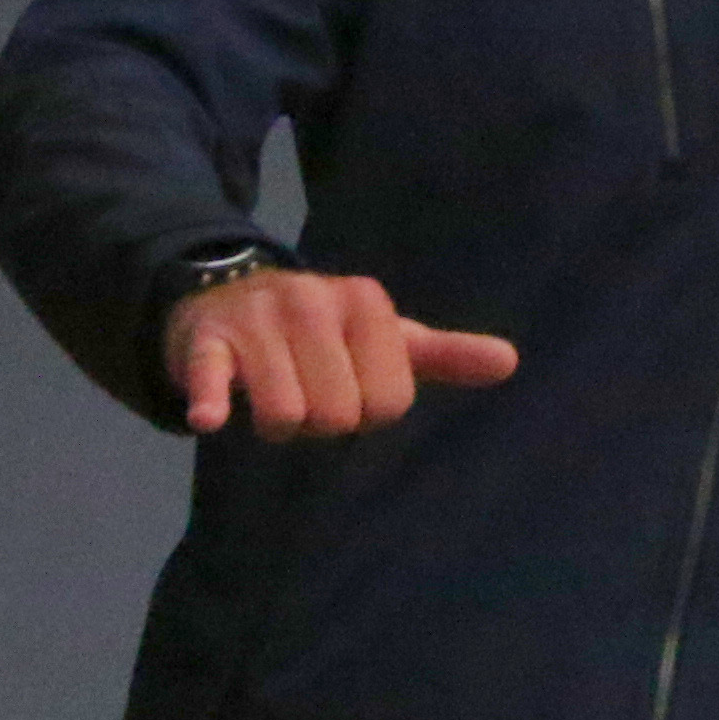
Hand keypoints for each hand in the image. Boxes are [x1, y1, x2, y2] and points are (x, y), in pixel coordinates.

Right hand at [168, 264, 523, 437]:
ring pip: (285, 416)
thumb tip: (511, 362)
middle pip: (338, 415)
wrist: (228, 296)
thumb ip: (445, 354)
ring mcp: (259, 319)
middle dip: (321, 422)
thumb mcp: (386, 337)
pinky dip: (212, 402)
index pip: (389, 403)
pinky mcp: (207, 340)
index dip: (367, 410)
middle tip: (307, 392)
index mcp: (367, 303)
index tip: (349, 384)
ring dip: (276, 423)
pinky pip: (212, 381)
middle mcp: (315, 301)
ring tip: (270, 394)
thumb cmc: (322, 331)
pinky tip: (211, 417)